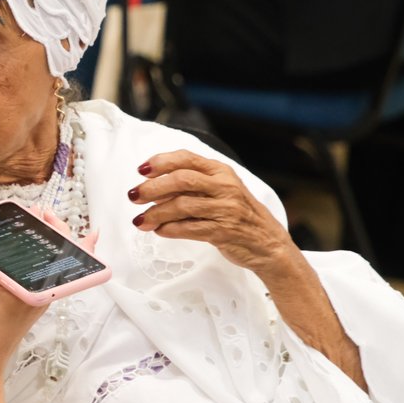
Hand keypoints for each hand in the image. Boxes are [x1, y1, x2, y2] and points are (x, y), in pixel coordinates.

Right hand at [0, 210, 97, 374]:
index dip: (53, 229)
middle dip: (51, 232)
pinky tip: (23, 249)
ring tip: (34, 223)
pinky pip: (36, 274)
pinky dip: (32, 259)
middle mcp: (40, 292)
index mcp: (32, 289)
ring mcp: (35, 297)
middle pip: (54, 255)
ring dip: (43, 244)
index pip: (51, 253)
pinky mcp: (27, 301)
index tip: (43, 211)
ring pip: (46, 264)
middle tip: (38, 211)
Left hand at [127, 150, 298, 278]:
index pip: (186, 158)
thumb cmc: (239, 215)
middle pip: (181, 180)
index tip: (141, 170)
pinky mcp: (224, 231)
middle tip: (134, 196)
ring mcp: (226, 209)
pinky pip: (190, 228)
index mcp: (221, 171)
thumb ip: (192, 185)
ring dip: (156, 213)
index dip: (160, 162)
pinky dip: (170, 229)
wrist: (269, 244)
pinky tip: (159, 231)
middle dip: (152, 188)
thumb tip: (152, 186)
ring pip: (182, 205)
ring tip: (141, 220)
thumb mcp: (220, 191)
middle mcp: (224, 186)